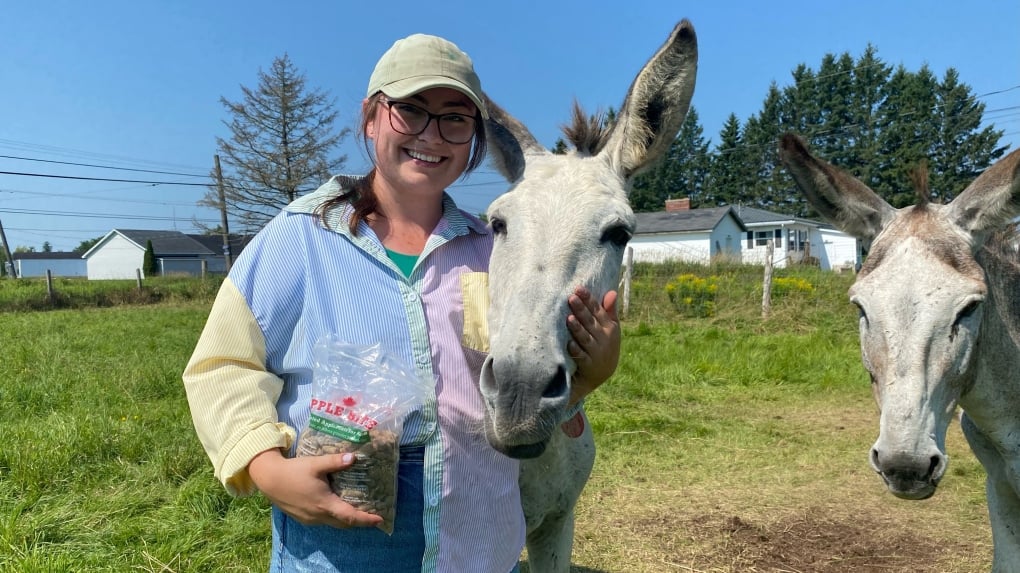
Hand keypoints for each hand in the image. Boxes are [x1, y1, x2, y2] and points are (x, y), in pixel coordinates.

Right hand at [247, 448, 383, 528]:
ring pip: (333, 523)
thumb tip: (354, 457)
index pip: (350, 517)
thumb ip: (335, 461)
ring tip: (356, 510)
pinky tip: (335, 506)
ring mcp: (309, 519)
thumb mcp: (315, 464)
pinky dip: (333, 517)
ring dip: (345, 519)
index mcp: (325, 504)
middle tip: (371, 515)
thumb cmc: (293, 471)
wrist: (269, 479)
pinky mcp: (302, 518)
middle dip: (359, 521)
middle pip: (343, 523)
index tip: (379, 519)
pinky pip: (323, 521)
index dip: (366, 519)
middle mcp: (318, 515)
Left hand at [566, 286, 620, 404]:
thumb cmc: (605, 344)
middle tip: (571, 298)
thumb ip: (609, 311)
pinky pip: (581, 356)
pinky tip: (568, 343)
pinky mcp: (588, 364)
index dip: (589, 299)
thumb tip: (612, 292)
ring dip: (578, 329)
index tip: (579, 288)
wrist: (603, 372)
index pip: (598, 311)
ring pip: (586, 338)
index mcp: (610, 327)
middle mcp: (604, 339)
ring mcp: (596, 352)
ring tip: (569, 318)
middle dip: (581, 310)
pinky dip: (576, 350)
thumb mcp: (612, 329)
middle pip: (591, 322)